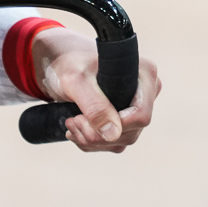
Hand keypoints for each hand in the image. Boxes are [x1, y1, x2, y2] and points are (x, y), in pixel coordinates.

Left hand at [33, 28, 161, 153]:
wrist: (61, 63)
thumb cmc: (70, 64)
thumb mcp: (77, 81)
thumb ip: (94, 106)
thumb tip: (113, 134)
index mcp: (144, 76)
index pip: (141, 115)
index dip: (115, 125)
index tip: (84, 119)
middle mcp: (146, 94)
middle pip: (130, 133)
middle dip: (96, 134)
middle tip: (72, 121)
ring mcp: (136, 109)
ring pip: (120, 141)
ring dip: (90, 140)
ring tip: (71, 123)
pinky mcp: (125, 121)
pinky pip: (112, 143)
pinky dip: (91, 142)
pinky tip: (76, 129)